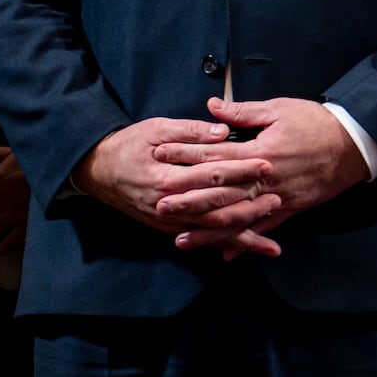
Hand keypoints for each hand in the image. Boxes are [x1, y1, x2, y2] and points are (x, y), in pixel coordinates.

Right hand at [72, 117, 278, 237]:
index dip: (241, 169)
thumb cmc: (129, 146)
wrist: (99, 170)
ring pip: (212, 230)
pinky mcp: (171, 228)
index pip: (212, 174)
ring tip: (271, 234)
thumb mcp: (156, 129)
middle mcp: (169, 204)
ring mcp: (170, 221)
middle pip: (216, 208)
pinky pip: (204, 238)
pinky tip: (251, 247)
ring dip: (242, 232)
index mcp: (167, 176)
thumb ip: (190, 131)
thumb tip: (222, 132)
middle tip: (277, 197)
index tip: (266, 163)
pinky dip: (228, 243)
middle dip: (249, 204)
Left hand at [153, 97, 368, 256]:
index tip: (160, 155)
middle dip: (187, 199)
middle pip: (220, 191)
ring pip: (238, 217)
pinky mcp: (291, 208)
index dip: (186, 155)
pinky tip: (226, 253)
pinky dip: (245, 242)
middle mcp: (265, 178)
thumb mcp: (280, 109)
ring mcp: (277, 197)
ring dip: (209, 229)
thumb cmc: (317, 123)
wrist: (354, 144)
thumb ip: (244, 112)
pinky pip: (264, 228)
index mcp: (260, 151)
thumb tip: (212, 107)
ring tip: (181, 238)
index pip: (214, 154)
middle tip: (158, 205)